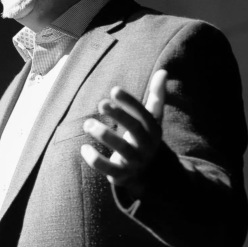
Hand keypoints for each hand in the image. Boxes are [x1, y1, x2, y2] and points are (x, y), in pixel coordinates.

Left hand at [80, 70, 167, 198]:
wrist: (150, 174)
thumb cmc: (145, 138)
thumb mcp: (153, 119)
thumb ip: (157, 96)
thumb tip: (163, 71)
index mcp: (153, 130)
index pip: (144, 114)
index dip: (130, 102)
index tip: (114, 90)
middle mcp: (146, 145)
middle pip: (135, 129)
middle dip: (119, 116)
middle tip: (101, 103)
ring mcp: (135, 161)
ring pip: (121, 149)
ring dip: (104, 135)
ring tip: (87, 123)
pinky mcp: (122, 174)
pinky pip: (108, 169)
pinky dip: (95, 160)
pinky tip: (84, 148)